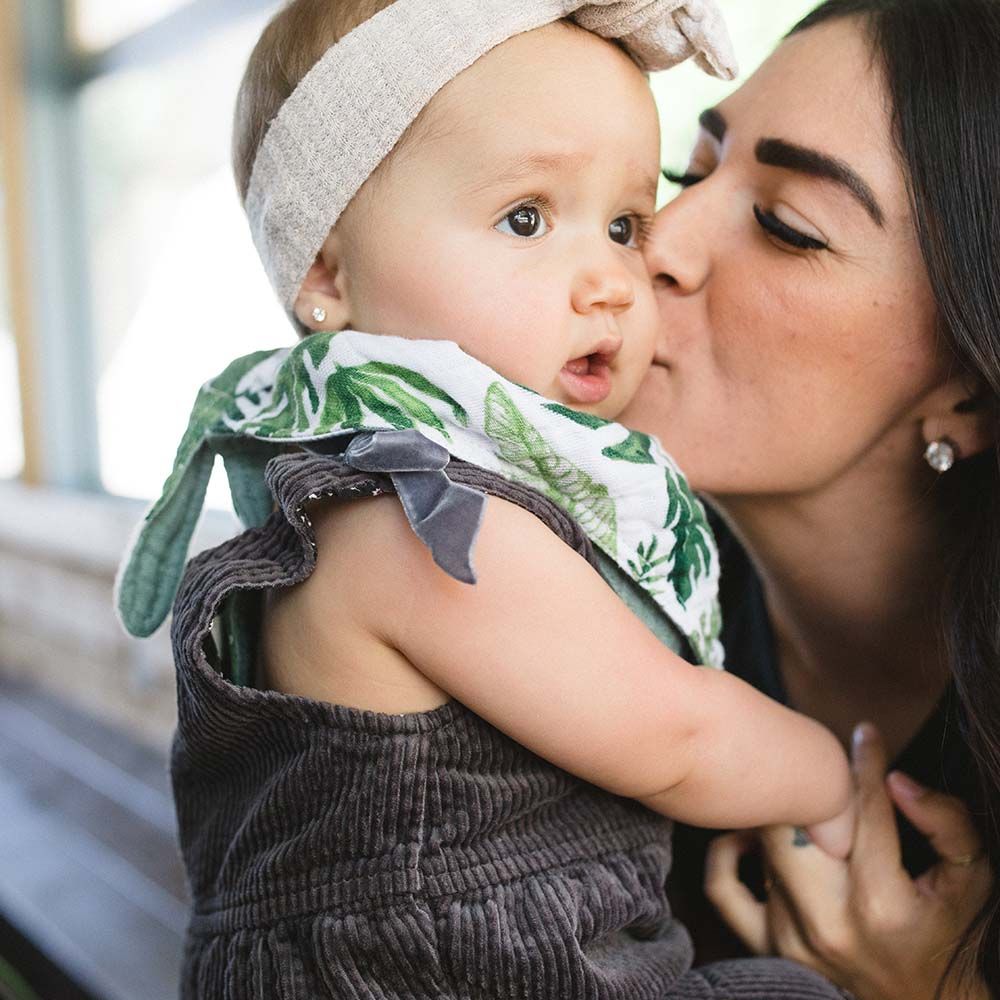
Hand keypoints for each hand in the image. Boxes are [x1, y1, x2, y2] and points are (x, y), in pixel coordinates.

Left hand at [705, 724, 990, 999]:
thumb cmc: (948, 935)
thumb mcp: (970, 882)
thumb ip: (946, 825)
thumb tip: (898, 780)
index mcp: (882, 905)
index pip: (862, 812)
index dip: (865, 763)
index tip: (865, 733)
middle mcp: (829, 922)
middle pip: (792, 824)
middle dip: (802, 786)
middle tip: (813, 764)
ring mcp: (792, 937)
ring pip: (758, 846)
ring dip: (769, 813)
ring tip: (789, 795)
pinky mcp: (767, 947)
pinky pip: (723, 888)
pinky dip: (727, 852)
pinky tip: (750, 836)